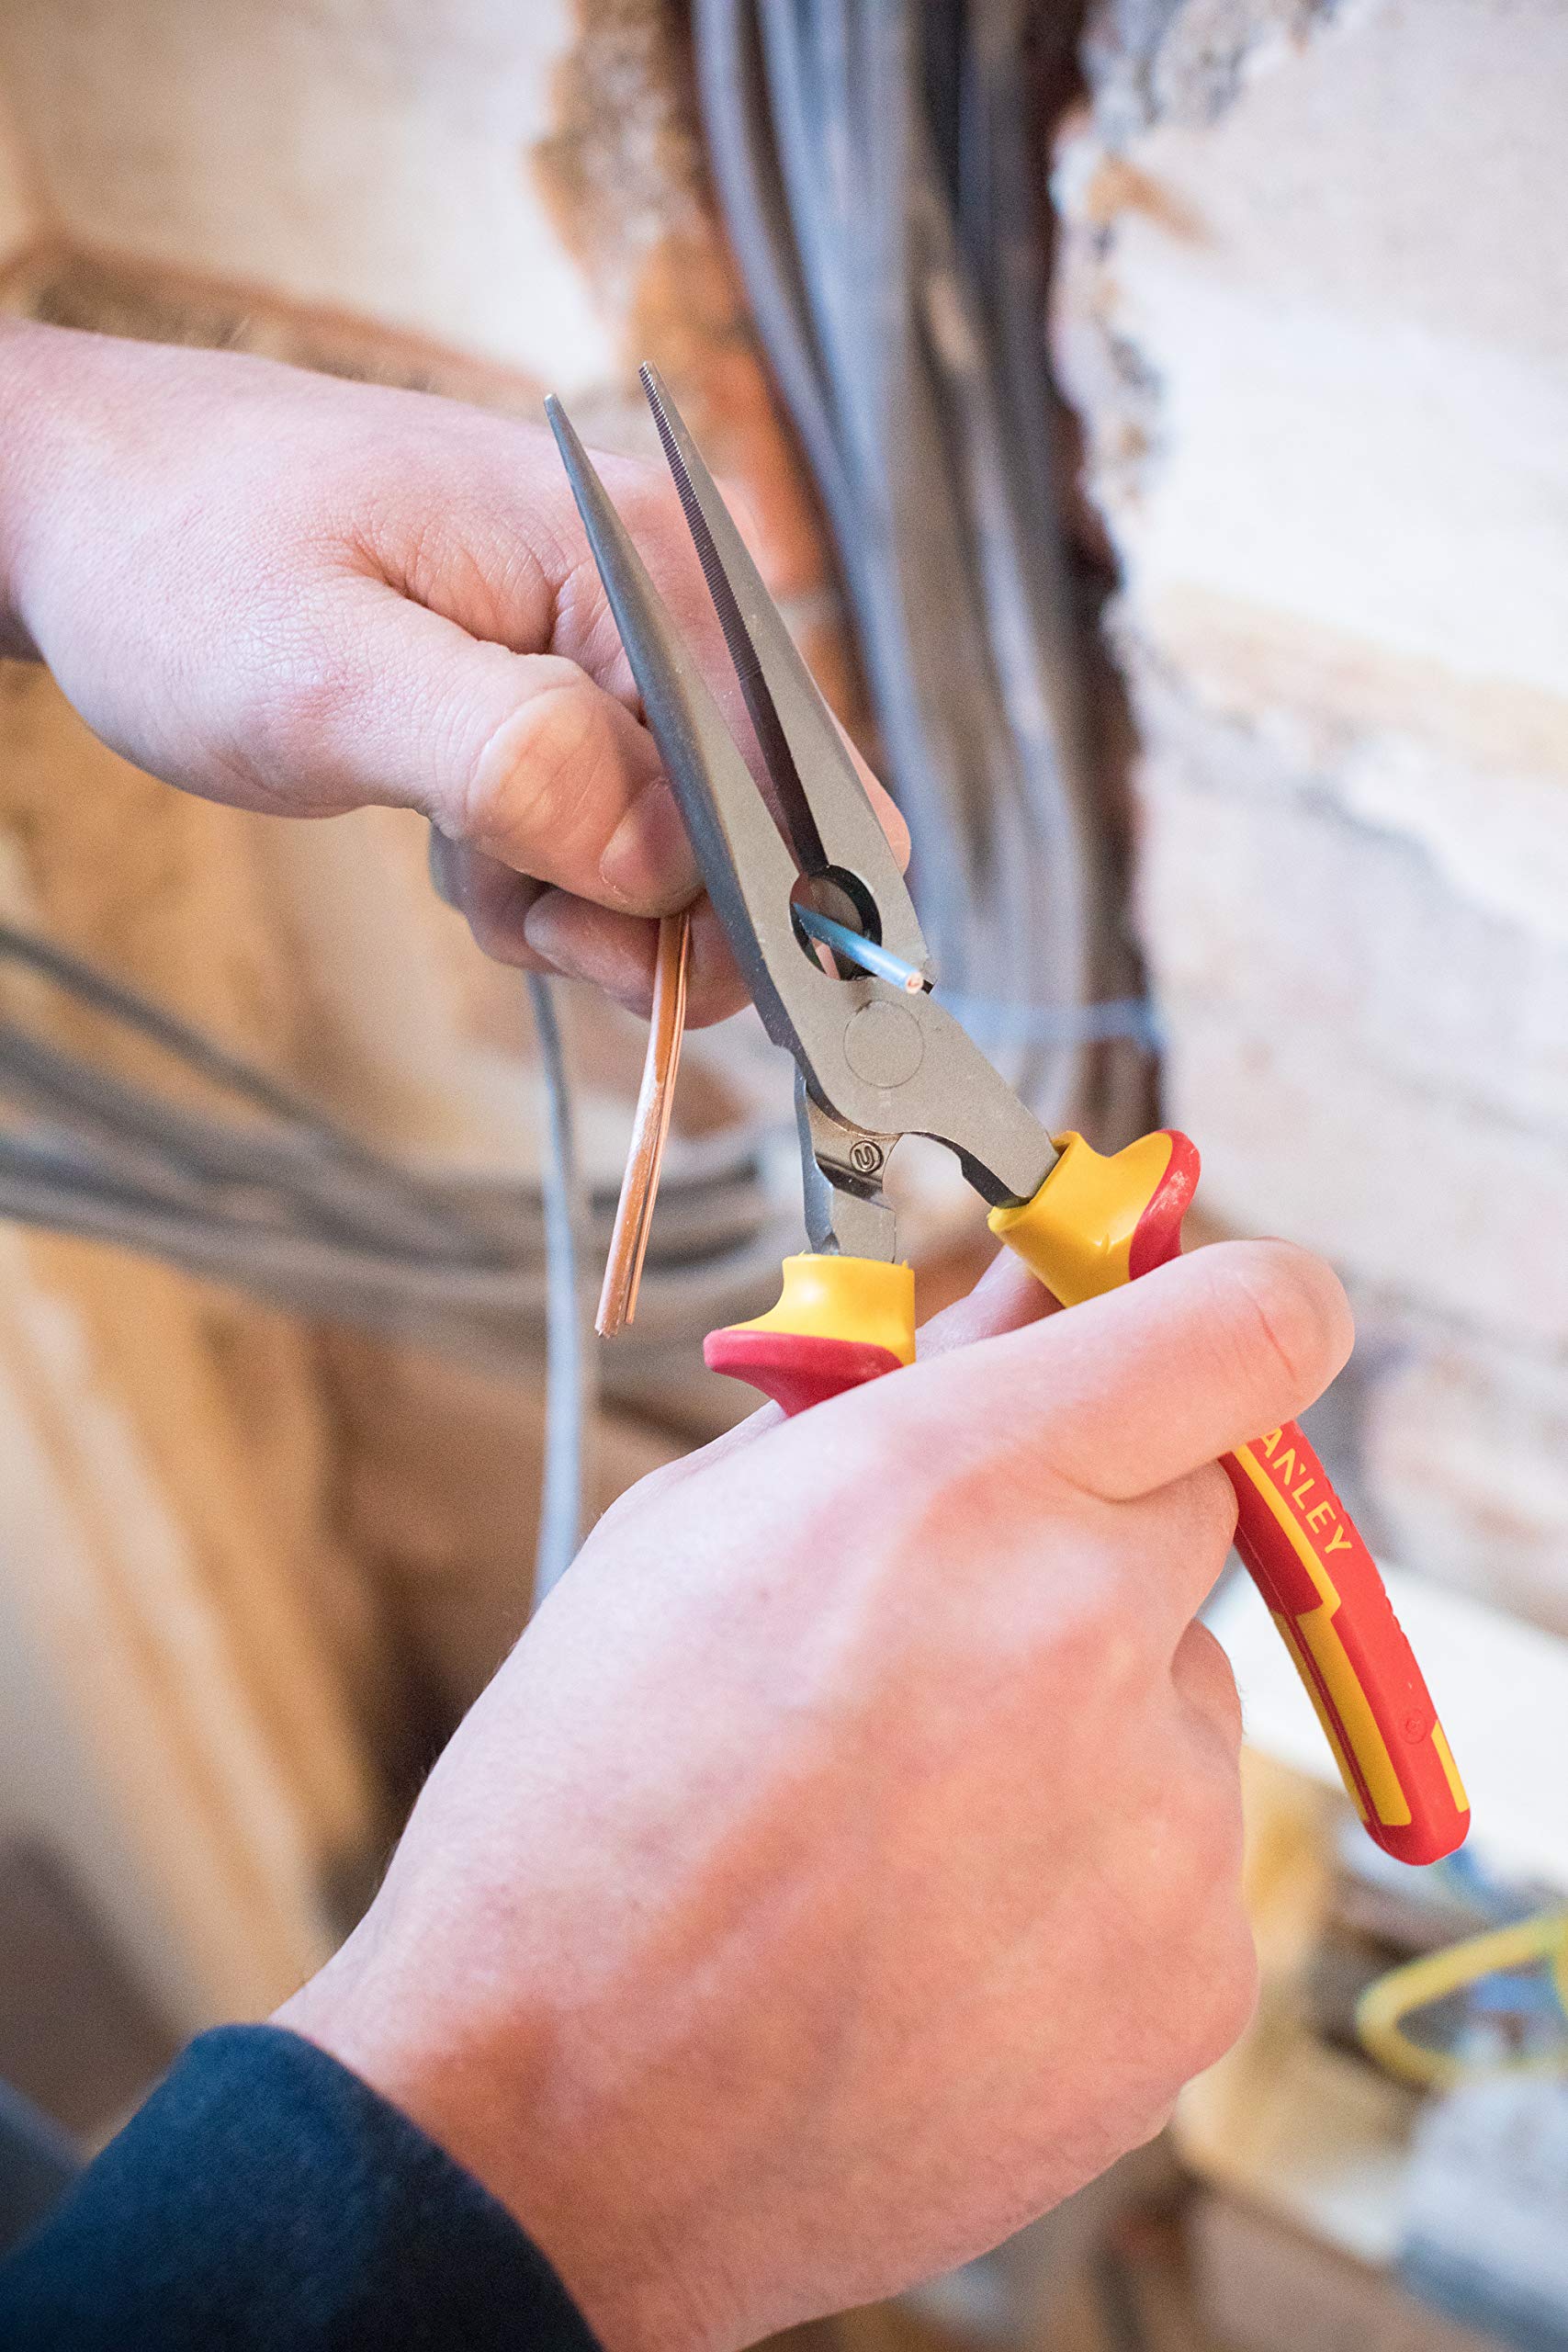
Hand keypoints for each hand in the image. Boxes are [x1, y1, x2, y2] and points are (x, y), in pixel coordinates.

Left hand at [0, 319, 901, 1022]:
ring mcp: (623, 645)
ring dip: (575, 902)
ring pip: (682, 856)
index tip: (627, 959)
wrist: (90, 505)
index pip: (801, 785)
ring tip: (456, 845)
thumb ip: (511, 760)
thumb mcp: (326, 679)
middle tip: (514, 901)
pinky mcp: (575, 690)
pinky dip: (540, 873)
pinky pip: (613, 836)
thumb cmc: (182, 561)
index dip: (750, 908)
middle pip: (758, 834)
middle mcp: (665, 595)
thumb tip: (663, 860)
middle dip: (642, 914)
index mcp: (645, 564)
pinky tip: (451, 826)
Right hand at [278, 1239, 1352, 2348]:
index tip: (1187, 1335)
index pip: (1251, 1322)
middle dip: (1089, 1532)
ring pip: (1178, 1693)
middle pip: (1198, 1506)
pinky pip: (1177, 1857)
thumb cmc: (589, 1803)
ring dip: (1081, 1715)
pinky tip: (937, 1930)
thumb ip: (912, 1386)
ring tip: (901, 1824)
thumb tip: (1040, 1282)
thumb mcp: (705, 1528)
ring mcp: (1159, 1825)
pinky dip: (1089, 1872)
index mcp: (958, 1485)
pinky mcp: (1187, 1984)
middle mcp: (1088, 1634)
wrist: (548, 2124)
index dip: (1238, 1308)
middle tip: (942, 1624)